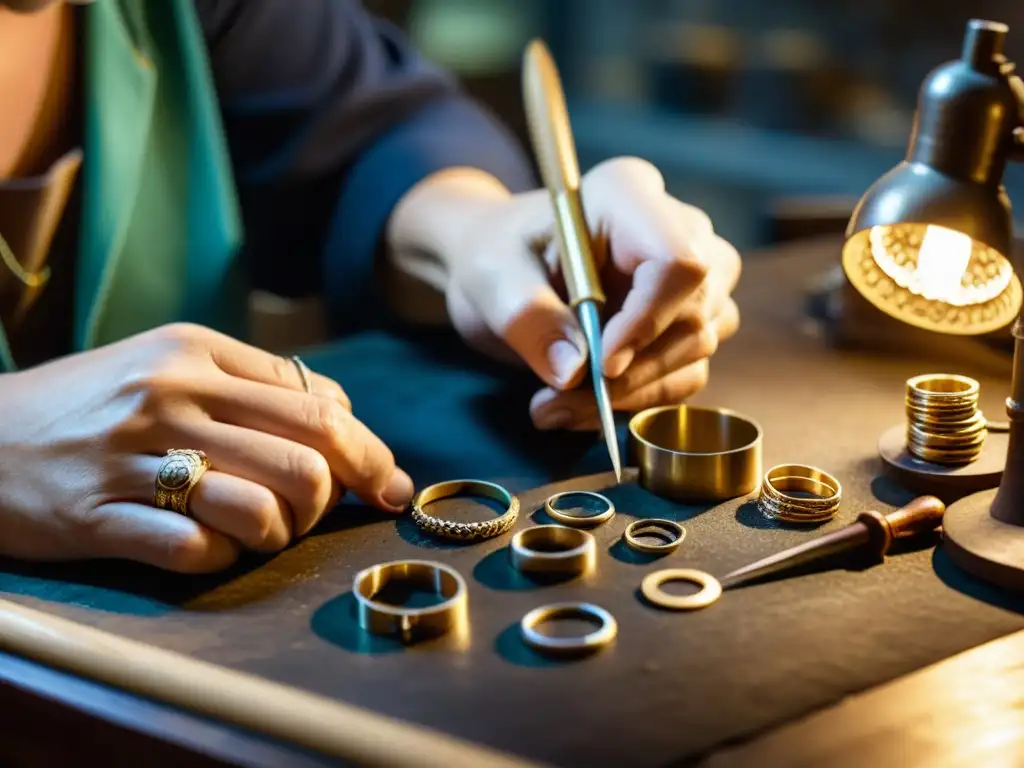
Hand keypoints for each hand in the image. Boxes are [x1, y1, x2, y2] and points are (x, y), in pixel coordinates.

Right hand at [0, 324, 412, 572]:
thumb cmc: (94, 404)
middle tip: (320, 511)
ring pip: (266, 507)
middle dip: (337, 496)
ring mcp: (132, 457)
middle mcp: (170, 395)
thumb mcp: (169, 364)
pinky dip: (222, 557)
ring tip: (261, 530)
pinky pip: (198, 551)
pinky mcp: (98, 517)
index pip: (321, 403)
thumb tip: (347, 420)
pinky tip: (209, 547)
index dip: (369, 451)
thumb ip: (256, 383)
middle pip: (311, 455)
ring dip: (282, 532)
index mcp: (196, 351)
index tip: (384, 483)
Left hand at [445, 157, 740, 429]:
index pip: (677, 260)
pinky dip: (634, 402)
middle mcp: (679, 228)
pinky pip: (685, 374)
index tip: (599, 365)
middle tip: (554, 400)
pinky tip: (578, 405)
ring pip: (695, 350)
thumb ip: (527, 315)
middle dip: (628, 373)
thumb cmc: (498, 256)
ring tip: (553, 406)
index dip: (647, 320)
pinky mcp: (693, 321)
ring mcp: (696, 277)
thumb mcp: (492, 277)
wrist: (504, 271)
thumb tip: (573, 371)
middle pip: (693, 313)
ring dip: (627, 394)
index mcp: (629, 195)